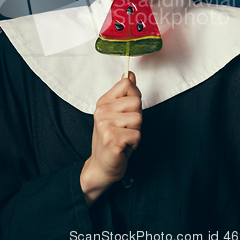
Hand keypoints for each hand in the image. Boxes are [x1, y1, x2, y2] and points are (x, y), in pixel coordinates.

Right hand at [80, 71, 141, 205]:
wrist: (102, 166)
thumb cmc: (113, 139)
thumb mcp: (118, 113)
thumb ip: (124, 94)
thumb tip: (129, 73)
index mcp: (103, 101)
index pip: (126, 84)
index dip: (135, 96)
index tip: (128, 110)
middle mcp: (102, 111)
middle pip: (136, 101)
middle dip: (137, 117)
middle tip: (126, 128)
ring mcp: (105, 125)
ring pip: (138, 119)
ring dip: (136, 132)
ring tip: (125, 137)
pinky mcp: (112, 139)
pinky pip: (137, 135)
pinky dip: (135, 143)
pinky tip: (124, 146)